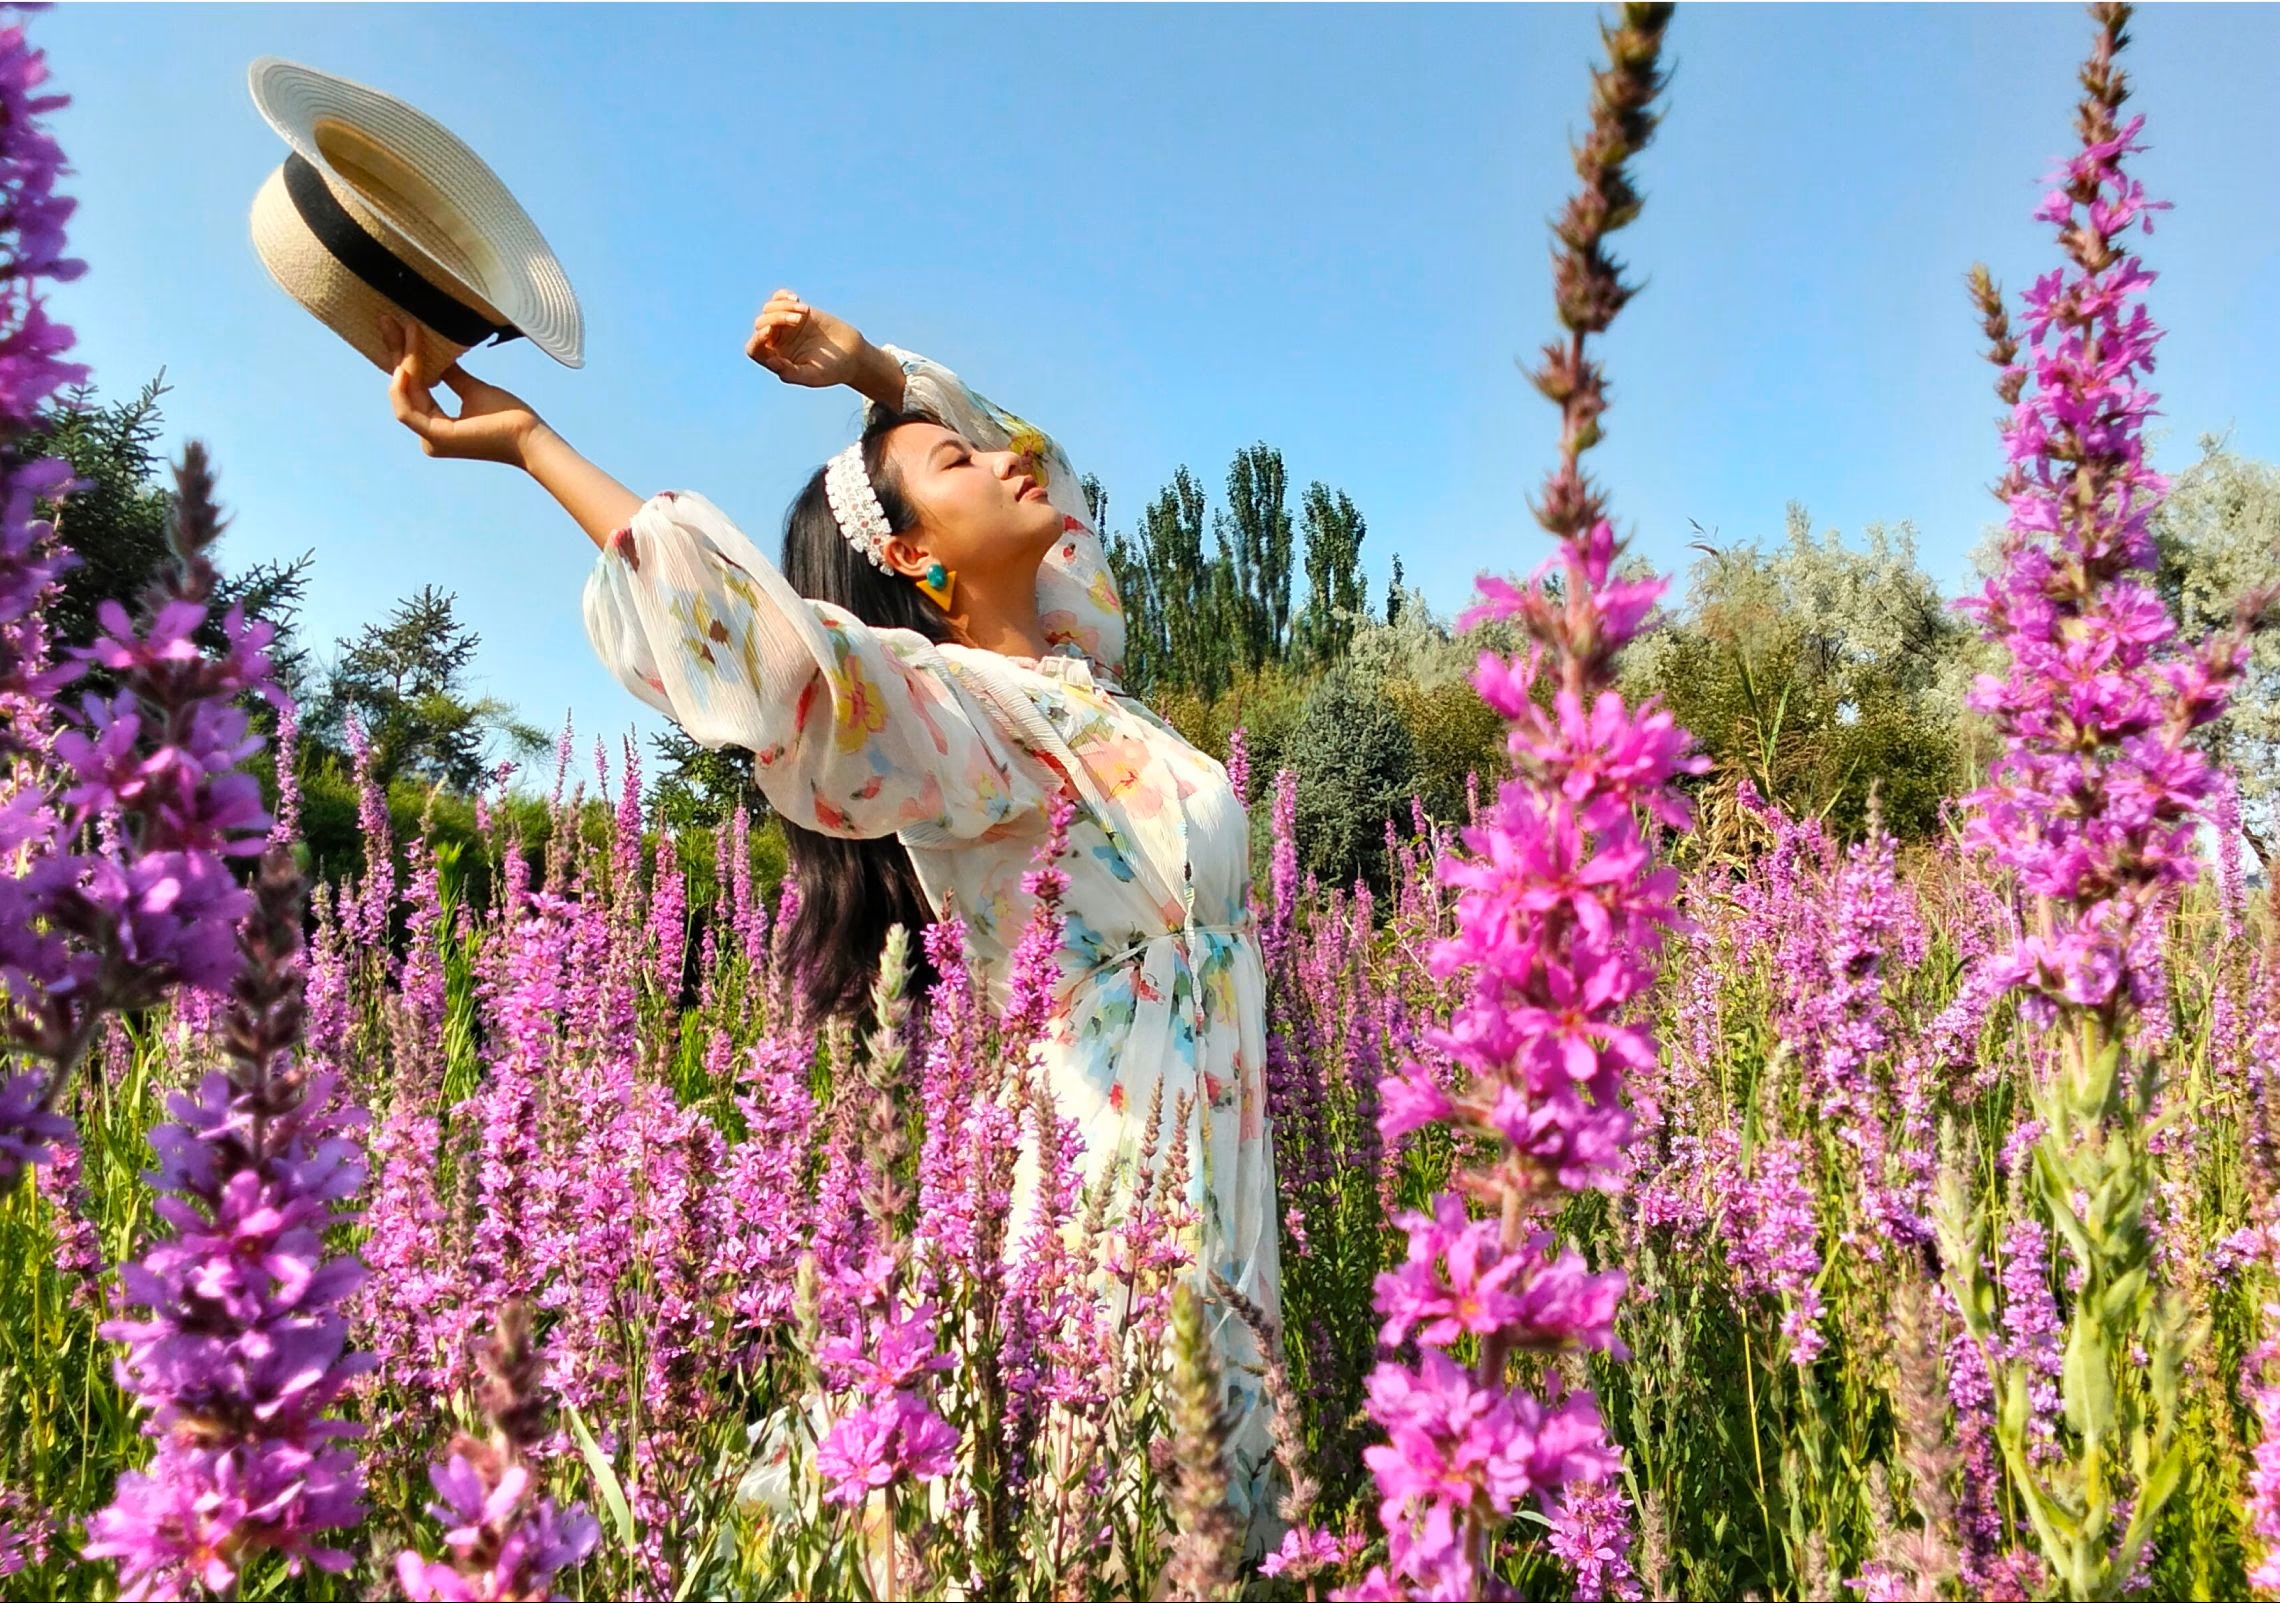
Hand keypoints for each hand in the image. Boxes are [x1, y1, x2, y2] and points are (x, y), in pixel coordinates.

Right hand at [384, 314, 544, 466]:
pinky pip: (408, 411)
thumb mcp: (473, 389)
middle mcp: (427, 435)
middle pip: (404, 388)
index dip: (406, 356)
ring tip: (408, 332)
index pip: (413, 386)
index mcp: (435, 426)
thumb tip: (437, 353)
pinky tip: (405, 366)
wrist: (529, 436)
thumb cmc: (509, 418)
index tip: (403, 326)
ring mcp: (430, 438)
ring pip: (405, 395)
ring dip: (404, 362)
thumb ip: (451, 375)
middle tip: (388, 320)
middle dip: (397, 352)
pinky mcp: (436, 437)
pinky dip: (403, 388)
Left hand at [744, 289, 869, 389]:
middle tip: (799, 320)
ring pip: (769, 309)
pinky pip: (779, 298)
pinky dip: (783, 296)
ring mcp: (784, 324)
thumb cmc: (831, 370)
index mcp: (775, 359)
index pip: (754, 349)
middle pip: (761, 324)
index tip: (770, 331)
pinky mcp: (795, 310)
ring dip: (784, 307)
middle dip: (777, 319)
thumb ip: (791, 373)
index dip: (757, 339)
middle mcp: (775, 341)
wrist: (851, 354)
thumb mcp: (812, 376)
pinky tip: (796, 298)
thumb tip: (771, 360)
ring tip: (804, 312)